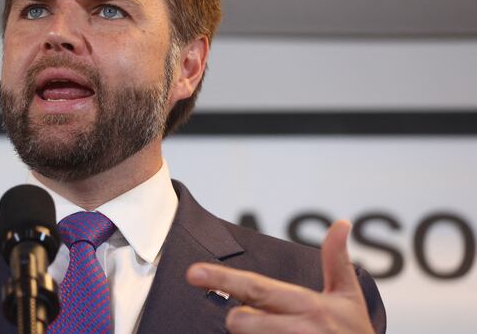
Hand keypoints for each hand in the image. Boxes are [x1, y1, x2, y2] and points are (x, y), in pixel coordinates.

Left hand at [186, 220, 373, 333]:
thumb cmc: (353, 332)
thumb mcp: (349, 297)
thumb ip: (336, 260)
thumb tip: (341, 223)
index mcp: (307, 305)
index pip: (256, 288)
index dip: (222, 279)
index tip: (193, 272)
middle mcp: (296, 329)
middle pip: (239, 321)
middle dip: (238, 319)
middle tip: (257, 319)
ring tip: (276, 332)